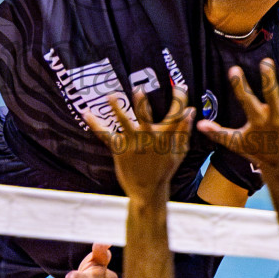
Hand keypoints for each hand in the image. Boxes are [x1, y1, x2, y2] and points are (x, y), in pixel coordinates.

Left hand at [83, 86, 194, 200]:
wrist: (147, 190)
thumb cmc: (164, 170)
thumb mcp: (179, 152)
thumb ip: (184, 132)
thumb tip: (191, 111)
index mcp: (165, 138)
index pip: (176, 114)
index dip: (179, 99)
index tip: (179, 86)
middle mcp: (149, 138)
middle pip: (145, 116)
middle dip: (142, 103)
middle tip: (138, 89)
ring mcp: (133, 144)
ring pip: (124, 122)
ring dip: (117, 108)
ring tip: (111, 96)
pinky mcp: (119, 150)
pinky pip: (105, 135)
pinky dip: (95, 124)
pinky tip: (86, 113)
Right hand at [197, 60, 278, 180]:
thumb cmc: (257, 152)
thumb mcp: (236, 143)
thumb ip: (218, 132)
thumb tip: (199, 125)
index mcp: (258, 119)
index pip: (245, 98)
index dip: (239, 84)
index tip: (234, 69)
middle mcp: (275, 117)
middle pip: (272, 94)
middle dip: (269, 78)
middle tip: (266, 62)